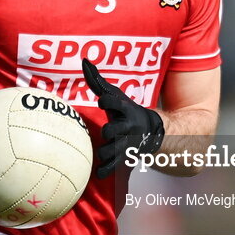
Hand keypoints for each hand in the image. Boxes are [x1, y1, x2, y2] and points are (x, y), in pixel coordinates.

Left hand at [82, 58, 164, 177]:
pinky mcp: (125, 157)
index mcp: (125, 109)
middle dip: (108, 131)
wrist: (151, 131)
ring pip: (112, 150)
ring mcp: (127, 143)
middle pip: (112, 130)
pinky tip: (98, 173)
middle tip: (108, 131)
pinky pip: (114, 166)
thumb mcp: (115, 95)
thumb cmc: (125, 110)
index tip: (101, 102)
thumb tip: (84, 60)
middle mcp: (127, 126)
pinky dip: (106, 170)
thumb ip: (97, 80)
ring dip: (105, 152)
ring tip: (102, 152)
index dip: (106, 102)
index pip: (114, 103)